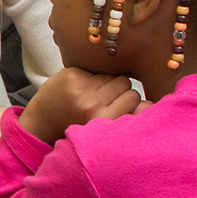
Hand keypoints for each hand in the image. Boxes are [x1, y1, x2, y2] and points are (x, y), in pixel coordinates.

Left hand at [19, 68, 140, 144]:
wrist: (41, 123)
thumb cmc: (81, 126)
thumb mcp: (106, 128)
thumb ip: (130, 116)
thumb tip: (155, 103)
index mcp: (104, 120)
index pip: (136, 98)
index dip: (129, 100)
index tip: (119, 107)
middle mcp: (91, 105)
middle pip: (126, 84)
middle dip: (119, 90)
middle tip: (104, 101)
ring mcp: (79, 88)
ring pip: (112, 75)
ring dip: (106, 82)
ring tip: (93, 94)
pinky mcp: (70, 75)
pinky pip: (96, 69)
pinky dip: (91, 77)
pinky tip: (81, 88)